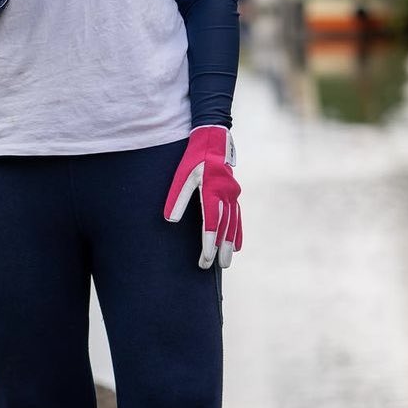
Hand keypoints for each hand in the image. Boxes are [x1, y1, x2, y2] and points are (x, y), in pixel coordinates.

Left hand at [164, 126, 241, 269]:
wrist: (215, 140)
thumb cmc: (195, 157)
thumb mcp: (182, 175)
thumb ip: (177, 198)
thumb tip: (170, 220)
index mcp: (212, 190)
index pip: (211, 222)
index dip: (208, 242)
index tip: (205, 258)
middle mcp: (226, 195)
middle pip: (223, 227)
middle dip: (219, 248)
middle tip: (213, 267)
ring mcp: (233, 195)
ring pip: (233, 224)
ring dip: (229, 244)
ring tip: (226, 263)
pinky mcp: (234, 194)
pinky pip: (238, 217)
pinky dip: (238, 233)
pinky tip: (237, 246)